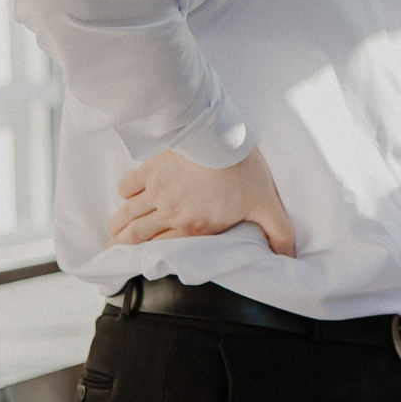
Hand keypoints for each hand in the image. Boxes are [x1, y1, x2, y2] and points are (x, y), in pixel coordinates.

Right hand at [108, 145, 295, 255]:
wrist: (219, 137)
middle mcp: (170, 213)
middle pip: (136, 234)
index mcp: (194, 226)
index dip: (144, 258)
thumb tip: (289, 257)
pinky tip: (124, 195)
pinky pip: (128, 185)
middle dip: (122, 245)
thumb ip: (279, 233)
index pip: (161, 249)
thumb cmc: (243, 171)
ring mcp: (157, 191)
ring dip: (117, 224)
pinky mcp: (151, 169)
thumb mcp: (267, 205)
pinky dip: (124, 193)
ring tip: (111, 231)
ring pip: (128, 213)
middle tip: (111, 250)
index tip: (134, 264)